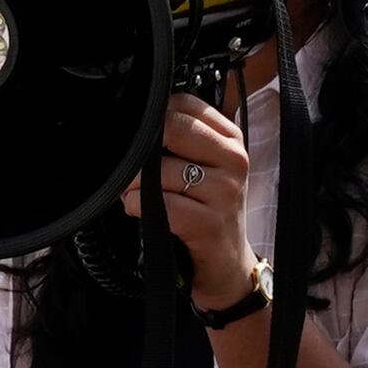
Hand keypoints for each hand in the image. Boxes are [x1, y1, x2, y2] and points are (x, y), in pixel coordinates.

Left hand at [122, 92, 255, 310]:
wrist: (226, 263)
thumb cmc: (209, 210)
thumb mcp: (208, 167)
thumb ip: (183, 138)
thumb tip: (137, 120)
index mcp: (232, 139)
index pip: (184, 104)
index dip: (154, 118)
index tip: (143, 137)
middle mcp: (234, 160)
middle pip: (172, 128)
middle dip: (141, 149)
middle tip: (133, 168)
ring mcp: (225, 192)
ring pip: (159, 170)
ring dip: (133, 185)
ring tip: (137, 195)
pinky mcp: (209, 223)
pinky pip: (158, 203)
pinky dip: (136, 206)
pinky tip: (140, 211)